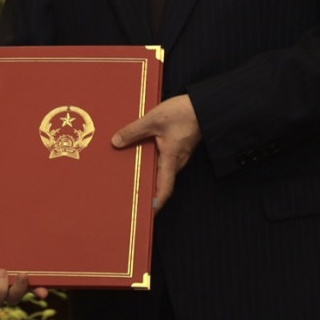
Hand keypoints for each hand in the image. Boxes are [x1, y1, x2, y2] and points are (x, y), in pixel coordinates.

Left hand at [111, 94, 200, 210]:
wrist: (204, 105)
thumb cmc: (183, 113)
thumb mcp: (154, 119)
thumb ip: (133, 131)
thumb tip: (116, 142)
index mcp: (171, 159)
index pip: (164, 189)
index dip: (156, 203)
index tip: (146, 213)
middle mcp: (177, 162)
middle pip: (161, 182)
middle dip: (147, 190)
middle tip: (131, 195)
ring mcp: (179, 155)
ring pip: (162, 170)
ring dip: (149, 175)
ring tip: (130, 177)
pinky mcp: (179, 148)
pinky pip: (164, 160)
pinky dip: (152, 163)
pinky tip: (140, 155)